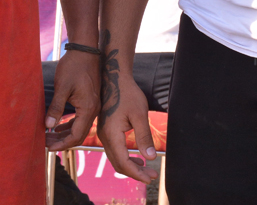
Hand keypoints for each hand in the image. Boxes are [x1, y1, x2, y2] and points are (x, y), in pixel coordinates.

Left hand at [44, 49, 100, 151]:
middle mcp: (94, 110)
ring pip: (79, 128)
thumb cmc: (74, 66)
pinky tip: (57, 127)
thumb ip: (56, 108)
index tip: (47, 147)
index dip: (62, 144)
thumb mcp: (62, 87)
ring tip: (48, 137)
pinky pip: (81, 119)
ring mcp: (94, 106)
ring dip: (65, 134)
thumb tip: (47, 126)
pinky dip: (69, 125)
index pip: (76, 135)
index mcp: (88, 108)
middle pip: (79, 134)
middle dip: (62, 141)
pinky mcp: (90, 101)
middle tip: (45, 144)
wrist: (86, 50)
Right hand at [95, 47, 156, 183]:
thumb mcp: (139, 114)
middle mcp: (104, 137)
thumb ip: (144, 137)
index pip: (123, 162)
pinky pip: (114, 151)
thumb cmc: (128, 94)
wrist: (114, 79)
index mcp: (112, 134)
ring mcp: (104, 135)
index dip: (137, 173)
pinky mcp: (106, 131)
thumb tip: (151, 157)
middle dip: (135, 173)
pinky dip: (125, 158)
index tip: (151, 177)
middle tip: (152, 176)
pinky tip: (137, 158)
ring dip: (130, 167)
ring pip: (115, 159)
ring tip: (147, 169)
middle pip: (118, 164)